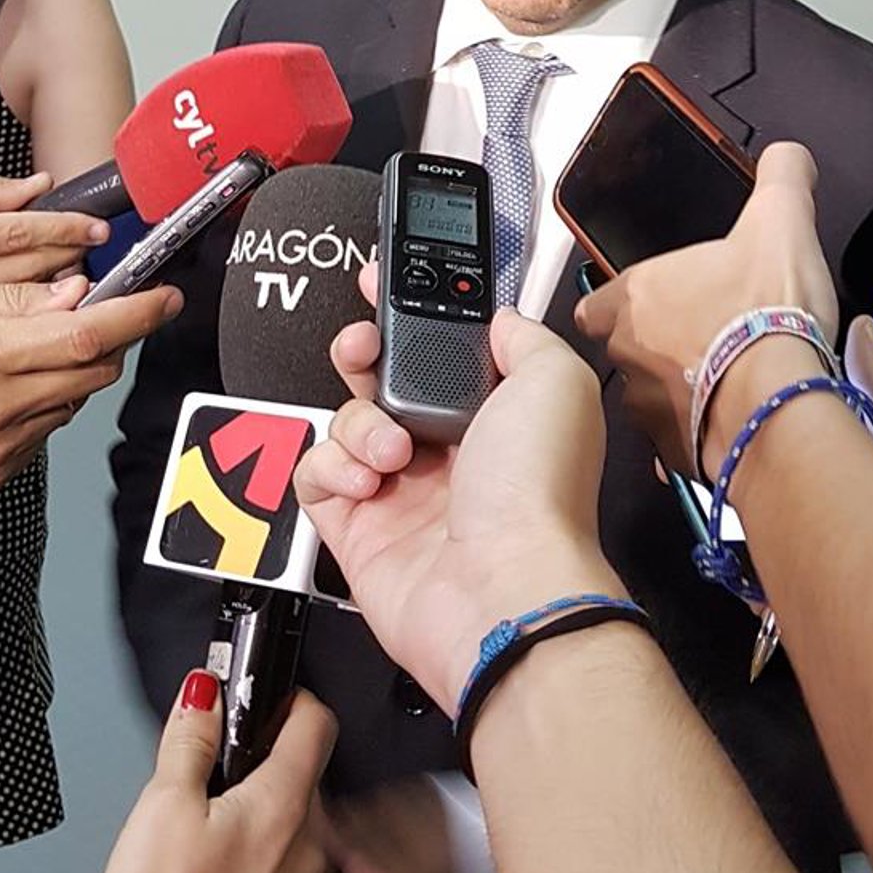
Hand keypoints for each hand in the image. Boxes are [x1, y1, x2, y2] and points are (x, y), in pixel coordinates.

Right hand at [0, 277, 179, 501]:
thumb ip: (11, 301)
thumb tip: (73, 295)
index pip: (88, 335)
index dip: (138, 315)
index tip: (165, 297)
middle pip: (91, 372)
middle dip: (105, 339)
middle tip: (92, 314)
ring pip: (69, 404)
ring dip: (67, 374)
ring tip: (19, 354)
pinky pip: (40, 435)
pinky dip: (38, 408)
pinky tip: (0, 393)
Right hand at [79, 677, 335, 872]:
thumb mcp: (160, 808)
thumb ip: (190, 742)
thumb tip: (206, 690)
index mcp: (283, 809)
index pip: (317, 725)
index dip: (290, 704)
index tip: (259, 707)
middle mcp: (311, 859)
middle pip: (300, 792)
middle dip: (260, 783)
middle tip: (204, 798)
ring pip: (291, 855)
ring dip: (258, 848)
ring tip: (198, 867)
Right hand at [297, 291, 614, 713]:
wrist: (501, 588)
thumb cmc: (537, 495)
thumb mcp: (555, 380)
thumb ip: (522, 333)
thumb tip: (496, 316)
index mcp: (496, 413)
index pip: (441, 349)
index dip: (409, 313)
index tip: (382, 285)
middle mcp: (449, 450)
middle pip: (383, 378)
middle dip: (366, 351)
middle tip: (366, 349)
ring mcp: (401, 490)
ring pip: (346, 421)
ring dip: (359, 421)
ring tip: (394, 450)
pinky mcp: (357, 528)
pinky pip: (317, 475)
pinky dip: (332, 467)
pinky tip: (368, 480)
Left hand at [574, 142, 838, 471]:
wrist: (782, 406)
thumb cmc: (768, 321)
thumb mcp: (782, 221)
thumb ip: (782, 178)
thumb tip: (788, 159)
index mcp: (638, 296)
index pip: (595, 301)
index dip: (618, 301)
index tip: (651, 301)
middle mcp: (631, 353)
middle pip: (628, 348)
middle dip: (662, 345)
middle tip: (709, 337)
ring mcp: (649, 408)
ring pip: (653, 397)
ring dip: (683, 389)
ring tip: (731, 378)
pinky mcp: (676, 452)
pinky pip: (682, 442)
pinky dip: (704, 432)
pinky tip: (739, 417)